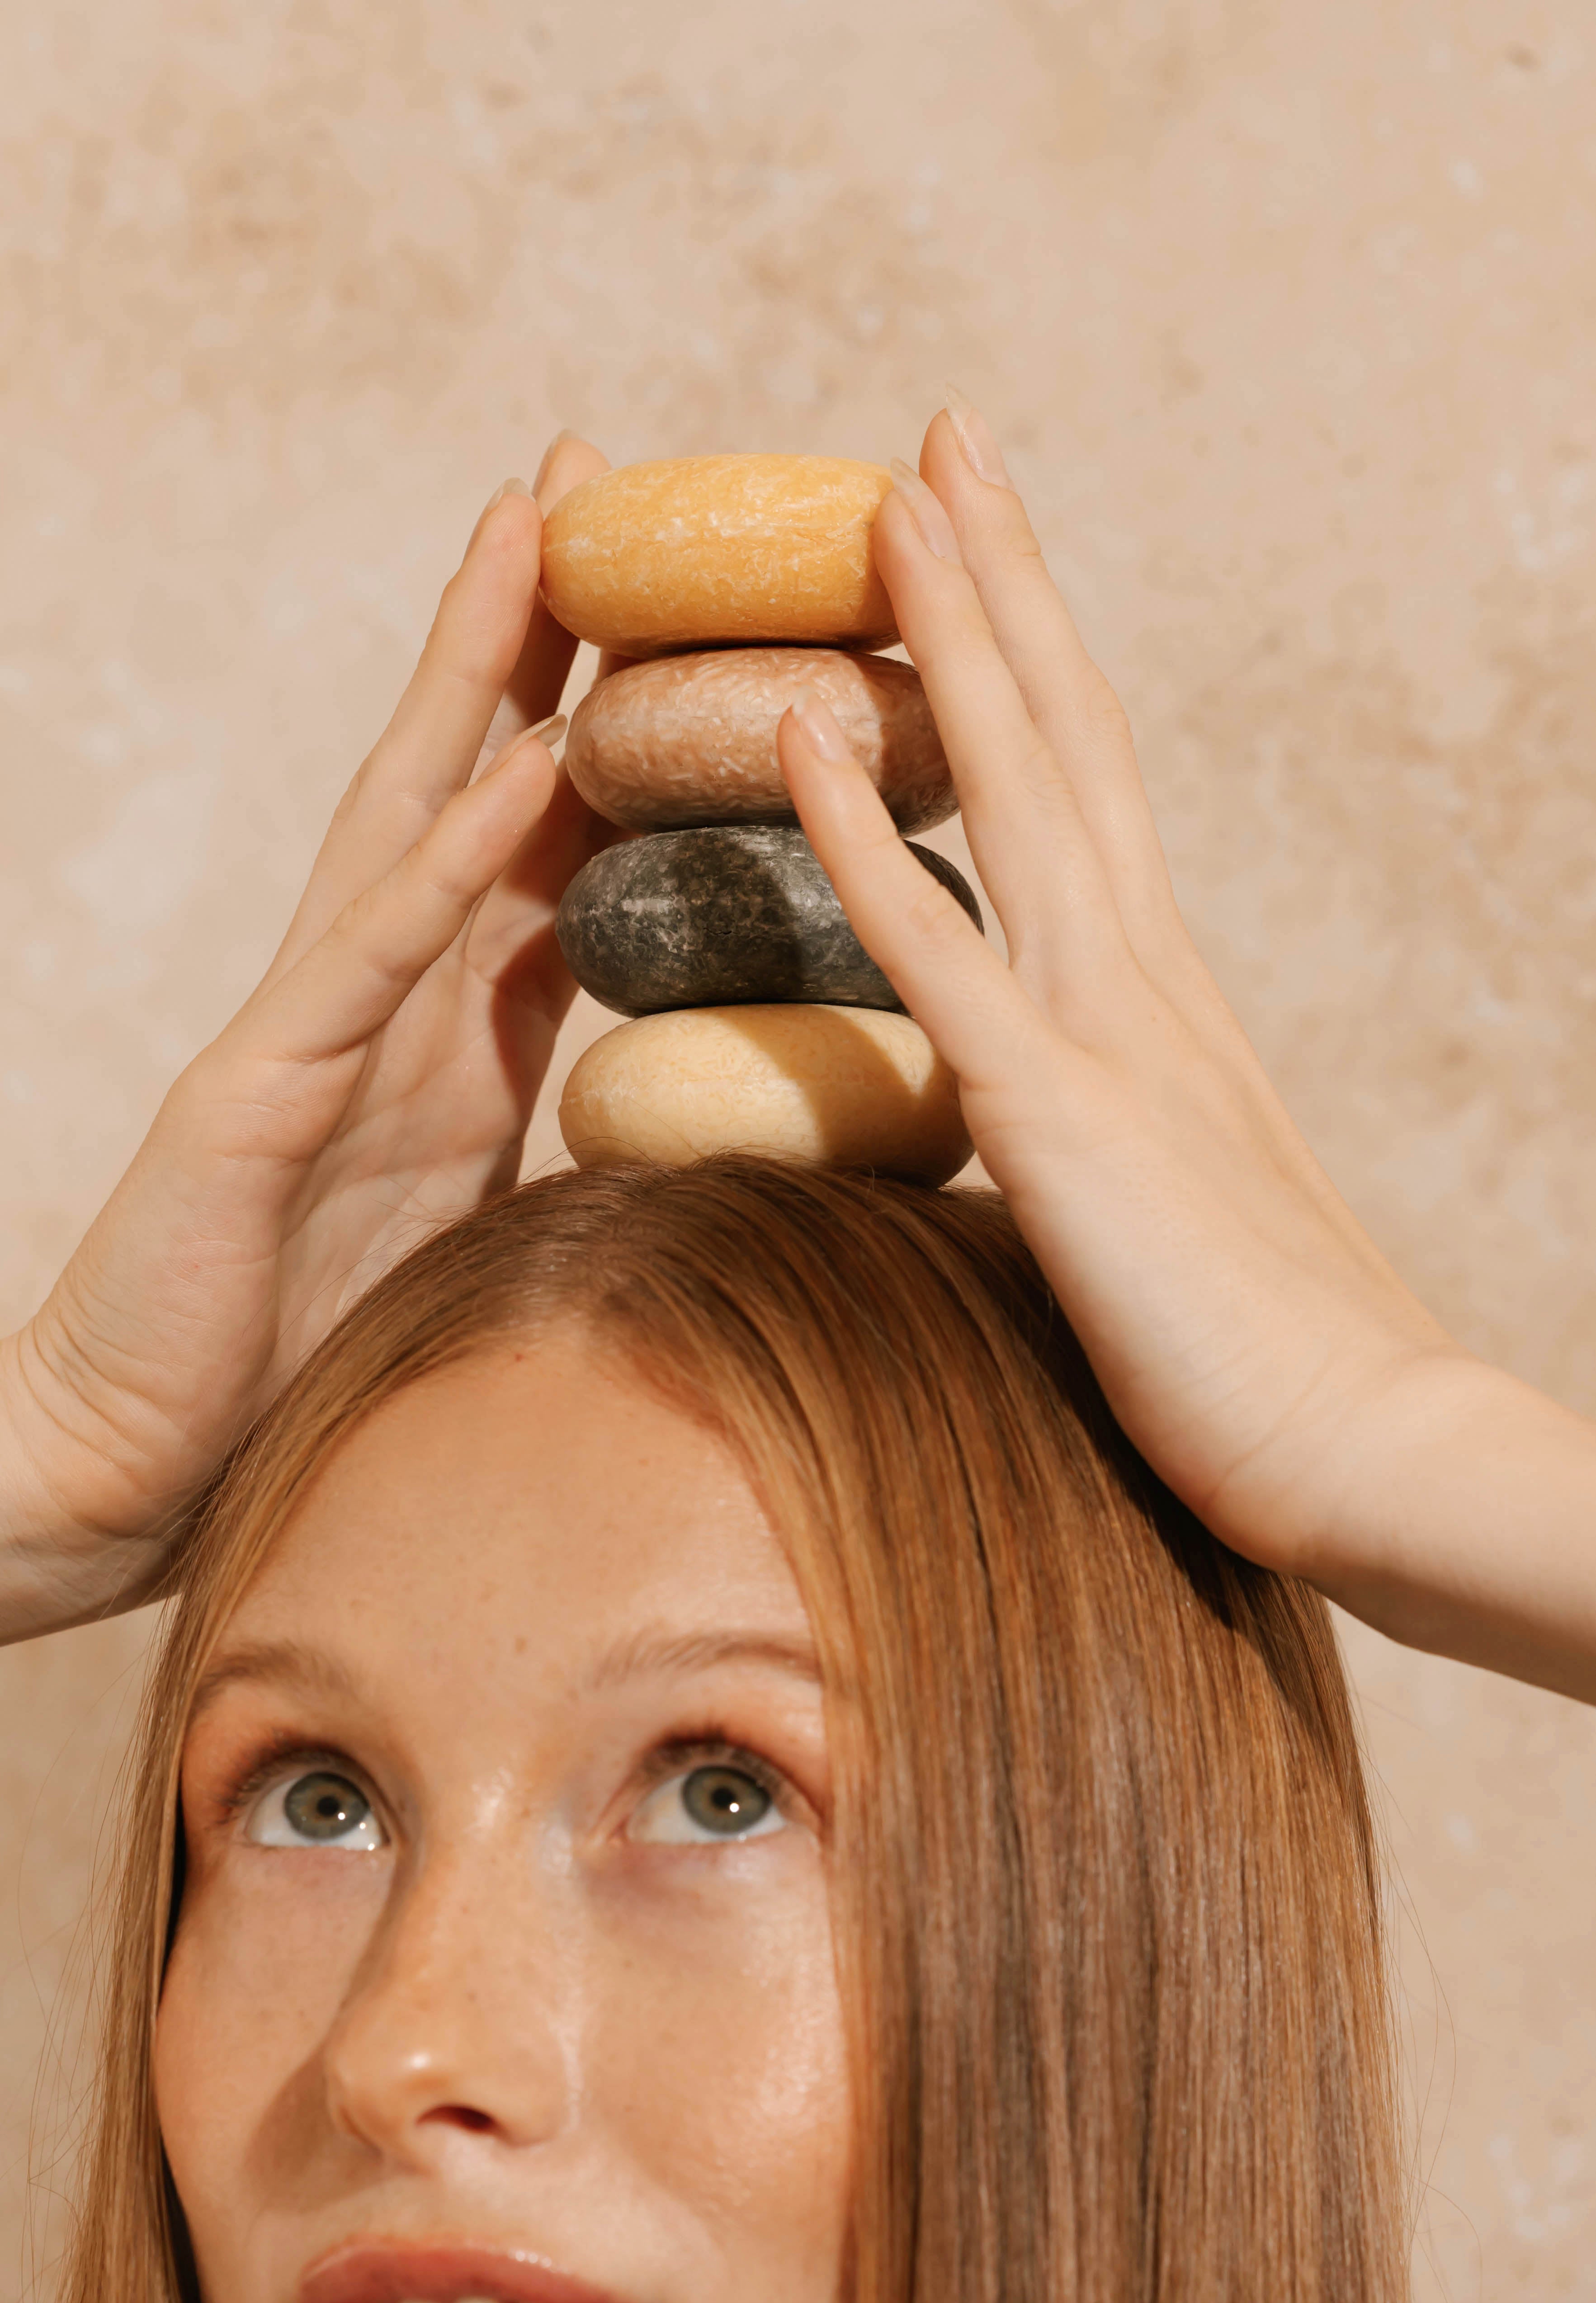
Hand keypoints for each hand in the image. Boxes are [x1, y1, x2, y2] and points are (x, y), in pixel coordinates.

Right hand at [0, 437, 616, 1639]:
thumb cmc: (300, 1356)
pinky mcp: (259, 1100)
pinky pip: (370, 964)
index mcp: (447, 1036)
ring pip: (408, 819)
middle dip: (534, 635)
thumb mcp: (466, 1226)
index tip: (682, 614)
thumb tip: (688, 1106)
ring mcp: (314, 1032)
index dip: (605, 726)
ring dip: (481, 677)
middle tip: (594, 479)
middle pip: (470, 780)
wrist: (138, 1468)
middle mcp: (383, 1001)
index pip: (539, 846)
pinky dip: (445, 864)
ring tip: (541, 531)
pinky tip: (514, 772)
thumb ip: (556, 1139)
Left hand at [779, 399, 1595, 1701]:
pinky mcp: (1060, 1117)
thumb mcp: (1168, 1199)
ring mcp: (1105, 1031)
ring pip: (1013, 790)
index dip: (1029, 659)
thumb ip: (1100, 1123)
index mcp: (1157, 995)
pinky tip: (796, 733)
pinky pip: (936, 950)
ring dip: (944, 640)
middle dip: (995, 582)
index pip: (1084, 786)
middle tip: (938, 440)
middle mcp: (1138, 975)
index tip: (977, 550)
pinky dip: (859, 835)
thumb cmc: (1268, 1354)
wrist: (1369, 1449)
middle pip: (1059, 737)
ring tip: (885, 501)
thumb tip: (1032, 1112)